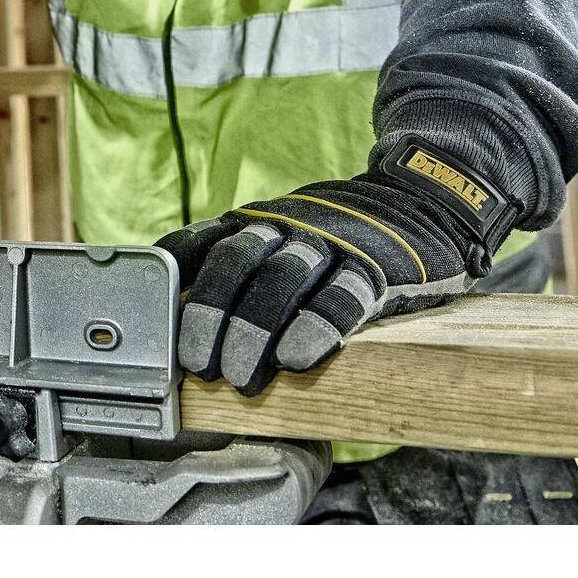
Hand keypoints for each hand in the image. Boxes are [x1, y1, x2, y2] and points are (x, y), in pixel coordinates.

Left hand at [155, 141, 519, 395]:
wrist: (421, 200)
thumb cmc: (334, 237)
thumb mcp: (278, 236)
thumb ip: (235, 264)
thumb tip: (178, 315)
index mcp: (253, 222)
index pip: (201, 244)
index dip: (176, 284)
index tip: (156, 325)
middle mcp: (285, 226)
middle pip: (235, 263)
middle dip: (210, 315)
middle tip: (200, 365)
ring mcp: (330, 244)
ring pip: (282, 280)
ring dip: (255, 329)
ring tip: (241, 378)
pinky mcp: (376, 269)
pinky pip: (342, 296)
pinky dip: (317, 327)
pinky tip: (297, 358)